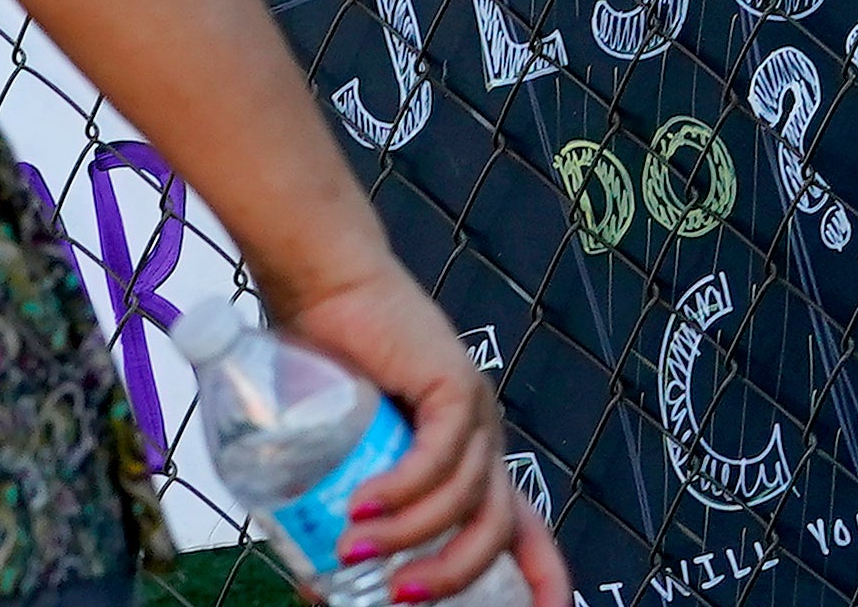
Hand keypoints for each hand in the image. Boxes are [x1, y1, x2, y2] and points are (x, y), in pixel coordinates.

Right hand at [281, 259, 570, 606]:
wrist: (323, 282)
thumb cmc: (324, 358)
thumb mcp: (342, 445)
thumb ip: (346, 501)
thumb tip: (316, 581)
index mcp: (465, 457)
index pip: (522, 530)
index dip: (542, 580)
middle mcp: (479, 439)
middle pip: (496, 529)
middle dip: (453, 577)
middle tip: (399, 597)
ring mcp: (473, 412)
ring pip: (466, 500)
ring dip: (411, 538)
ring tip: (352, 548)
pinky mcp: (454, 386)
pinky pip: (439, 459)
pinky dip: (403, 493)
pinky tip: (362, 506)